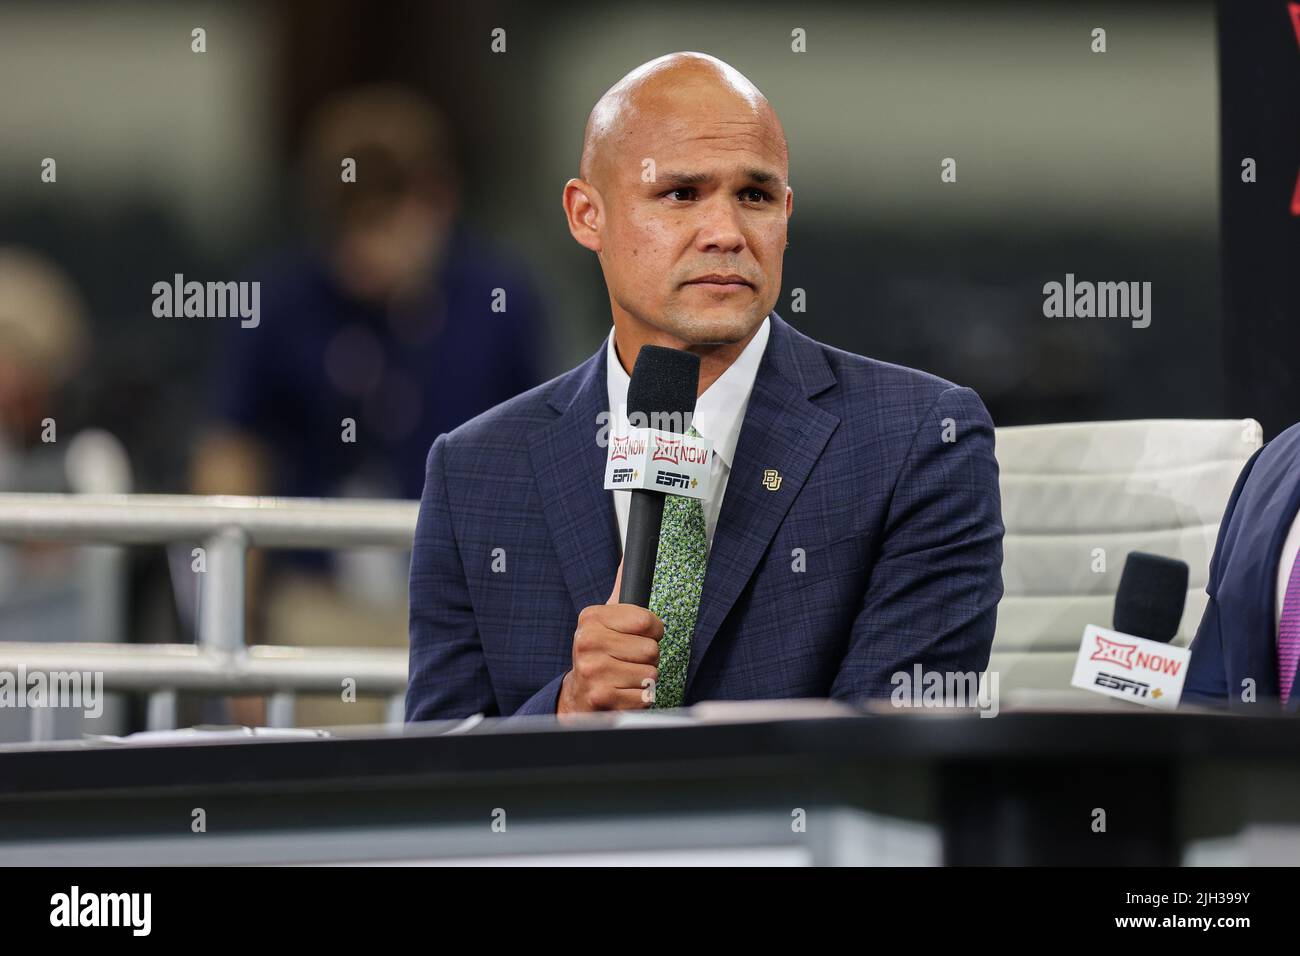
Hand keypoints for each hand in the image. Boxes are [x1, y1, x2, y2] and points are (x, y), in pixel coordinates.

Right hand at [557, 560, 662, 714]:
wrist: (579, 696)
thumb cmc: (600, 655)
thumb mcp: (605, 620)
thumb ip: (621, 590)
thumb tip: (629, 557)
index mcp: (591, 619)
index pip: (646, 621)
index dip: (652, 631)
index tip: (638, 636)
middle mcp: (587, 643)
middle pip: (651, 649)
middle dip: (647, 658)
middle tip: (628, 661)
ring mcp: (593, 672)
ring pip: (650, 673)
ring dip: (644, 679)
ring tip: (624, 677)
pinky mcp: (602, 697)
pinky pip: (645, 695)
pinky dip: (639, 698)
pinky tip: (622, 693)